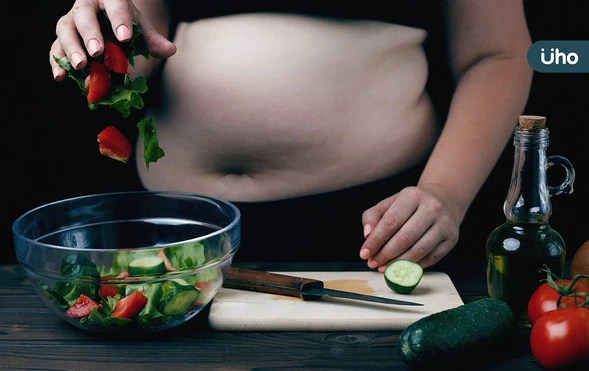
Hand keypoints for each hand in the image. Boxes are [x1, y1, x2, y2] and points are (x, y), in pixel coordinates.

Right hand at [49, 0, 175, 80]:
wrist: (105, 16)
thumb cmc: (123, 20)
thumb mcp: (138, 25)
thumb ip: (151, 38)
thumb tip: (170, 50)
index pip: (114, 5)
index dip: (119, 20)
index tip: (125, 37)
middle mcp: (85, 6)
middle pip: (83, 16)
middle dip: (90, 34)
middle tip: (97, 51)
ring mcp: (70, 21)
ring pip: (65, 30)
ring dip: (71, 48)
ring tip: (80, 65)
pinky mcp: (62, 37)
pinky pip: (55, 47)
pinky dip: (56, 62)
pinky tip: (60, 77)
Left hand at [359, 186, 459, 270]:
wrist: (443, 201)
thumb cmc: (408, 205)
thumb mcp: (388, 204)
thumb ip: (372, 217)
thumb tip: (367, 235)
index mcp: (413, 195)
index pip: (391, 222)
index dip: (376, 240)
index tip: (364, 254)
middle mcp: (432, 208)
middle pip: (405, 238)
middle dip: (385, 254)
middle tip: (373, 263)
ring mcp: (445, 224)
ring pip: (419, 250)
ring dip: (398, 263)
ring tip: (384, 268)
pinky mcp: (452, 239)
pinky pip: (431, 258)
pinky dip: (414, 266)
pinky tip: (401, 268)